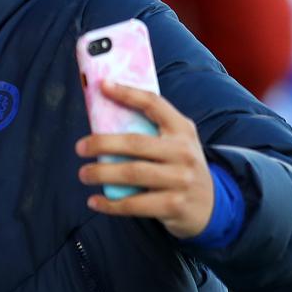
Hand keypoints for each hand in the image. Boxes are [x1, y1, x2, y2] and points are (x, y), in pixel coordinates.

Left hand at [76, 81, 213, 238]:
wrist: (212, 205)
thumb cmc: (180, 168)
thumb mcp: (175, 144)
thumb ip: (150, 133)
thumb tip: (103, 123)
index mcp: (182, 129)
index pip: (154, 104)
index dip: (127, 93)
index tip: (103, 86)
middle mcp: (183, 151)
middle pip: (134, 142)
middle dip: (102, 143)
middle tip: (80, 148)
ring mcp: (181, 179)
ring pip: (132, 173)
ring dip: (101, 173)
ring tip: (83, 174)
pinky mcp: (174, 205)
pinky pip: (134, 204)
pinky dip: (110, 204)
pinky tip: (94, 201)